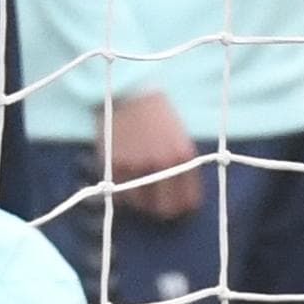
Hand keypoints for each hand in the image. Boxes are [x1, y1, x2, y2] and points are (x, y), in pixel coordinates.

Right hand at [103, 88, 202, 222]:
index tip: (176, 205)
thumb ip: (181, 168)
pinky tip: (124, 178)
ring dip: (139, 200)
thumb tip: (181, 203)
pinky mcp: (114, 163)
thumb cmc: (158, 116)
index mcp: (182, 155)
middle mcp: (161, 163)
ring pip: (140, 205)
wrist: (128, 93)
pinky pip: (119, 193)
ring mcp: (136, 164)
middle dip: (162, 210)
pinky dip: (121, 191)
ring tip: (137, 184)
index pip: (189, 202)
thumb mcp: (179, 139)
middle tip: (156, 204)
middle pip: (165, 210)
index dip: (183, 208)